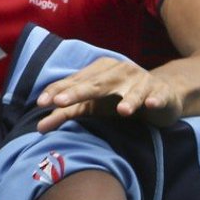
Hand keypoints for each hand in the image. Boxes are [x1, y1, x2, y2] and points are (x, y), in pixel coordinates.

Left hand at [36, 58, 182, 131]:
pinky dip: (154, 99)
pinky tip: (151, 104)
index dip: (58, 91)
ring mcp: (141, 81)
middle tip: (61, 102)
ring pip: (133, 90)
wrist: (159, 94)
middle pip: (98, 83)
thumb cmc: (118, 99)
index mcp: (100, 71)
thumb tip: (38, 128)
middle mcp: (119, 72)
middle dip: (79, 92)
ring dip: (129, 99)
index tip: (41, 103)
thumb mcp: (92, 106)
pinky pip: (157, 96)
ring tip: (122, 111)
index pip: (75, 81)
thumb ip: (66, 113)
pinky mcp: (160, 92)